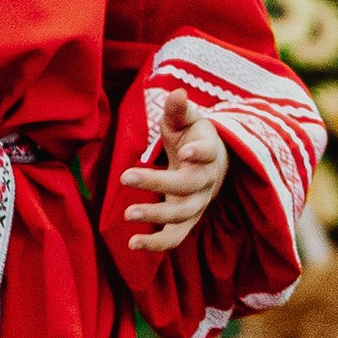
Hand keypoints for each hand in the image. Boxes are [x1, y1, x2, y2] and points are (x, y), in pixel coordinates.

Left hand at [121, 88, 228, 254]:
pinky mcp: (186, 222)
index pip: (207, 153)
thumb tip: (176, 92)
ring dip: (155, 217)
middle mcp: (205, 182)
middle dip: (157, 183)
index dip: (199, 153)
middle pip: (187, 186)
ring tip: (128, 213)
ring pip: (181, 216)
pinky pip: (175, 238)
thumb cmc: (193, 137)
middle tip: (125, 177)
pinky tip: (133, 245)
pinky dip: (156, 245)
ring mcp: (197, 205)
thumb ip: (179, 109)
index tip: (185, 151)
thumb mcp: (188, 120)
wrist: (212, 165)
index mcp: (208, 153)